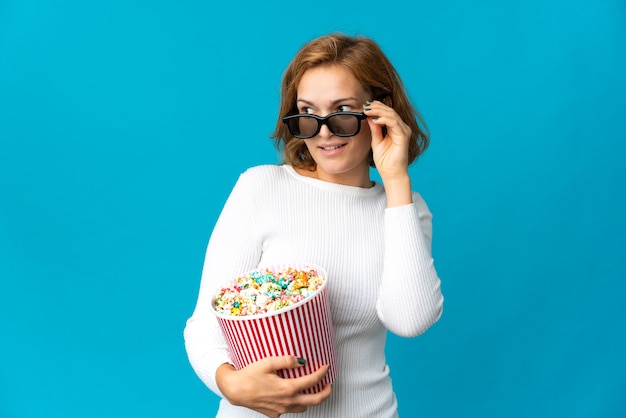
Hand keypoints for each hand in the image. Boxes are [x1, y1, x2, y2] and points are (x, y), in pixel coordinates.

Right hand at [216, 356, 330, 417]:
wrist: (234, 390)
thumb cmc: (249, 375)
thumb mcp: (268, 362)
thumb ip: (287, 361)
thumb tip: (302, 361)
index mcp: (287, 388)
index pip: (312, 381)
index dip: (322, 373)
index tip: (326, 367)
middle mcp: (286, 402)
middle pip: (314, 401)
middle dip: (325, 392)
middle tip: (328, 384)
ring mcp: (280, 410)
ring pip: (302, 407)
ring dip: (310, 399)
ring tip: (312, 390)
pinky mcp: (273, 414)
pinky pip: (289, 411)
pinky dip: (296, 404)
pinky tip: (292, 396)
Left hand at [364, 99, 411, 179]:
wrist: (391, 173)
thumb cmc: (385, 159)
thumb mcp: (376, 140)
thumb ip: (374, 128)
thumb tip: (369, 116)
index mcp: (395, 128)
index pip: (387, 112)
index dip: (376, 107)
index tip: (365, 106)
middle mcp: (401, 127)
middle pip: (389, 111)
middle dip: (376, 107)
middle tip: (365, 106)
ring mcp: (403, 131)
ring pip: (392, 115)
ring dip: (379, 111)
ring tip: (368, 110)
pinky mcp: (403, 136)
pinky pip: (394, 123)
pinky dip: (384, 119)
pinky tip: (375, 119)